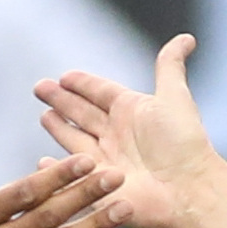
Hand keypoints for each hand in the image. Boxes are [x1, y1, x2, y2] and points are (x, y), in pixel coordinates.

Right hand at [35, 35, 216, 227]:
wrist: (187, 189)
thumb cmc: (182, 143)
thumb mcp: (174, 96)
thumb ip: (170, 65)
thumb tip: (186, 38)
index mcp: (131, 111)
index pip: (100, 92)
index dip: (82, 84)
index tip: (64, 76)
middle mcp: (117, 135)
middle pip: (83, 113)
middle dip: (61, 100)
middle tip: (39, 88)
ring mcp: (107, 161)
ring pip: (76, 140)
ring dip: (59, 128)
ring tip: (44, 115)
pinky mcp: (99, 186)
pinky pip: (72, 174)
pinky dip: (56, 169)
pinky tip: (43, 161)